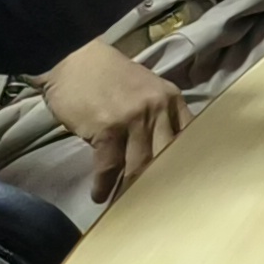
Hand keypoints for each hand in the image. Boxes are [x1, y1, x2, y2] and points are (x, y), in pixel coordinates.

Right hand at [38, 37, 184, 202]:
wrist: (73, 57)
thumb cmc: (108, 77)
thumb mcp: (145, 91)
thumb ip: (158, 117)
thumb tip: (161, 155)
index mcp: (172, 100)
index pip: (189, 137)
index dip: (186, 165)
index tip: (185, 187)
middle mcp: (159, 109)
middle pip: (167, 156)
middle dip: (161, 183)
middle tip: (157, 206)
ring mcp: (134, 119)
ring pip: (140, 165)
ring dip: (131, 190)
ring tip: (125, 206)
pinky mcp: (108, 128)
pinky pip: (110, 166)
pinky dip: (104, 185)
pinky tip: (99, 195)